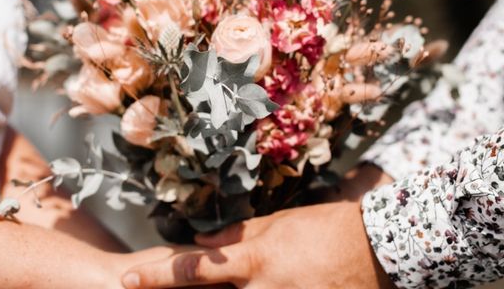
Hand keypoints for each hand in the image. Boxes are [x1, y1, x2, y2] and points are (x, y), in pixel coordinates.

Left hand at [121, 165, 394, 288]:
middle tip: (207, 271)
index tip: (126, 279)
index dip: (157, 276)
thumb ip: (238, 235)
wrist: (377, 250)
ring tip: (271, 269)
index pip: (196, 269)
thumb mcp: (279, 224)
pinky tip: (284, 279)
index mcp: (255, 260)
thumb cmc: (326, 228)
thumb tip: (202, 240)